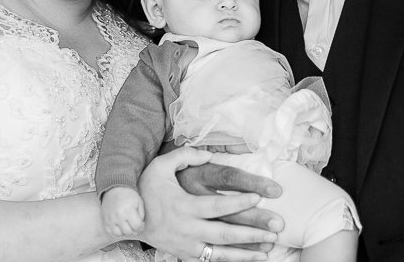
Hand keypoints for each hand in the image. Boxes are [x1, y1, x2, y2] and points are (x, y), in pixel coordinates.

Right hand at [101, 186, 144, 236]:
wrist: (114, 189)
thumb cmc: (128, 195)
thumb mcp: (139, 202)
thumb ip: (142, 215)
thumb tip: (140, 226)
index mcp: (128, 210)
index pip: (137, 226)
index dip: (141, 226)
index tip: (141, 223)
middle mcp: (118, 216)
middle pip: (128, 231)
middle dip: (134, 230)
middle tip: (135, 224)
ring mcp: (110, 219)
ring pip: (119, 234)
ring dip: (125, 232)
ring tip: (127, 225)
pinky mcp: (105, 221)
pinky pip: (111, 233)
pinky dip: (116, 232)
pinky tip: (120, 227)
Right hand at [138, 146, 276, 261]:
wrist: (127, 219)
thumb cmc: (146, 188)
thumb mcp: (160, 166)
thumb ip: (185, 156)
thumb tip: (209, 153)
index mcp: (183, 205)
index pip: (216, 205)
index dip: (238, 201)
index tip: (259, 197)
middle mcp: (187, 228)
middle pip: (224, 232)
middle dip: (252, 231)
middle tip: (276, 228)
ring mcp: (186, 244)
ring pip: (221, 252)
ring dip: (246, 252)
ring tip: (268, 249)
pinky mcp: (185, 254)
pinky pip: (212, 260)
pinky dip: (231, 261)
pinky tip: (249, 258)